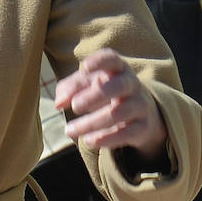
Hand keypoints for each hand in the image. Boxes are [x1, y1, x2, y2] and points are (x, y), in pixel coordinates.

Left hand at [54, 49, 167, 163]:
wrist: (140, 115)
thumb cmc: (105, 93)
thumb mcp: (87, 86)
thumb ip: (70, 89)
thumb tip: (58, 103)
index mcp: (117, 69)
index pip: (112, 59)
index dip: (100, 61)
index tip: (85, 67)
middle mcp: (132, 84)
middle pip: (118, 86)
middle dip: (95, 96)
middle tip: (75, 106)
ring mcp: (140, 105)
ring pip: (119, 113)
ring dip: (92, 122)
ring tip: (70, 130)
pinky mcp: (142, 127)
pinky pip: (126, 133)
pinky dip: (106, 138)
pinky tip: (88, 141)